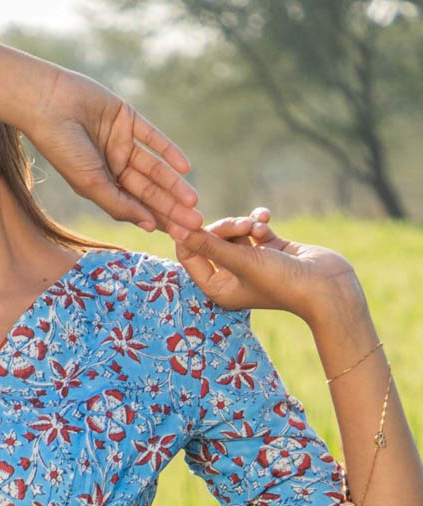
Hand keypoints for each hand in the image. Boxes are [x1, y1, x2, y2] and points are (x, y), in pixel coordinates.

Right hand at [24, 67, 204, 234]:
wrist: (48, 105)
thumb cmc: (63, 149)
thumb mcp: (91, 184)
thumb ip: (118, 205)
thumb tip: (148, 225)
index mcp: (100, 185)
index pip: (134, 206)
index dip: (157, 221)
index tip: (179, 237)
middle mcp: (112, 165)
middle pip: (148, 190)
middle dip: (171, 207)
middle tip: (195, 223)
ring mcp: (121, 141)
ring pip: (154, 167)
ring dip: (174, 184)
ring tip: (192, 201)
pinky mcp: (127, 118)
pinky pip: (153, 137)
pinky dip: (169, 151)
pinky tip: (184, 167)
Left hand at [168, 206, 362, 322]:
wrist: (327, 286)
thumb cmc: (281, 281)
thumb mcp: (241, 261)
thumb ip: (208, 245)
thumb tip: (177, 230)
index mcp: (217, 288)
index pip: (189, 257)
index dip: (189, 236)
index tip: (192, 218)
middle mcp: (231, 276)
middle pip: (212, 240)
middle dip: (225, 228)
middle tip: (242, 226)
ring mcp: (251, 262)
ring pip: (234, 231)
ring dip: (244, 223)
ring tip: (258, 227)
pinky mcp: (270, 249)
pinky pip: (255, 228)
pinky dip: (259, 222)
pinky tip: (267, 220)